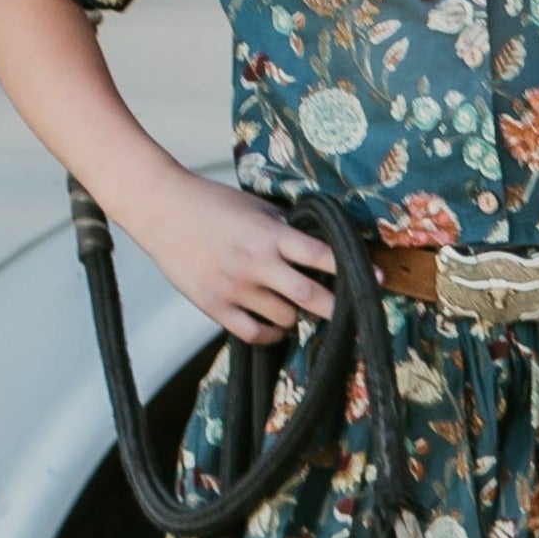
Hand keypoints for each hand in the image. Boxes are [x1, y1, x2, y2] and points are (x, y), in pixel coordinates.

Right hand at [129, 169, 337, 343]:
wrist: (160, 209)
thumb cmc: (210, 203)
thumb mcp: (255, 205)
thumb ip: (286, 227)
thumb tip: (322, 245)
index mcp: (270, 235)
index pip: (323, 256)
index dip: (354, 270)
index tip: (377, 280)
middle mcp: (256, 264)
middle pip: (312, 298)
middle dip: (338, 308)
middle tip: (352, 312)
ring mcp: (235, 288)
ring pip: (285, 319)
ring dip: (298, 316)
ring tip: (296, 306)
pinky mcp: (214, 306)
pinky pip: (254, 333)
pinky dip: (272, 334)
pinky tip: (276, 326)